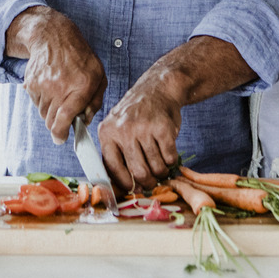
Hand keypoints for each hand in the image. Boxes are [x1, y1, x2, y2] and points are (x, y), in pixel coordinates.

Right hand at [8, 7, 106, 143]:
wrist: (53, 36)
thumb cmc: (80, 57)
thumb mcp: (99, 75)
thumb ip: (95, 101)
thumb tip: (85, 121)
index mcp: (82, 85)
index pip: (65, 118)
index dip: (61, 133)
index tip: (61, 138)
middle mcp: (61, 86)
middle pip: (51, 121)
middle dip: (57, 123)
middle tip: (64, 114)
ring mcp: (43, 84)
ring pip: (42, 114)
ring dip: (50, 111)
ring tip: (59, 94)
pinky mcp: (31, 83)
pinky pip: (35, 103)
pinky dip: (42, 100)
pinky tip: (50, 86)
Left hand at [98, 71, 182, 191]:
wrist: (157, 89)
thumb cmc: (136, 115)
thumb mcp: (117, 128)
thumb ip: (116, 153)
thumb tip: (123, 186)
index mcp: (107, 133)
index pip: (113, 168)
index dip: (125, 184)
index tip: (133, 189)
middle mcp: (123, 130)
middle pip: (138, 172)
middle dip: (148, 182)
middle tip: (152, 182)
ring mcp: (143, 128)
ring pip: (156, 167)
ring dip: (161, 171)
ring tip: (161, 166)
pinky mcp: (163, 128)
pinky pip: (169, 157)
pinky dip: (171, 160)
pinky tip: (168, 152)